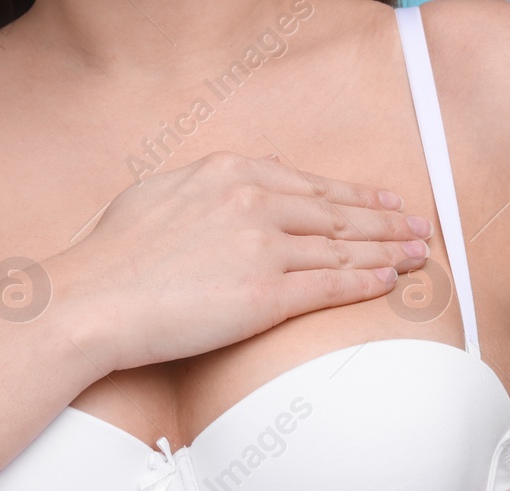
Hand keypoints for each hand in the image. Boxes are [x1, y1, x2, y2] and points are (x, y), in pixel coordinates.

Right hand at [49, 151, 434, 371]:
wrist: (92, 300)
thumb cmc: (111, 256)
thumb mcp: (159, 194)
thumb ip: (207, 185)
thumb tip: (242, 177)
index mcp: (228, 171)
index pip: (308, 183)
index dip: (353, 194)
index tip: (381, 200)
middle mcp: (253, 200)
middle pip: (336, 212)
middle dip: (384, 220)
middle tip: (417, 226)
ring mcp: (263, 246)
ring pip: (342, 246)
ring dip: (387, 250)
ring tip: (417, 254)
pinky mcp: (266, 294)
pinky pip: (330, 285)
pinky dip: (365, 281)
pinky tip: (389, 280)